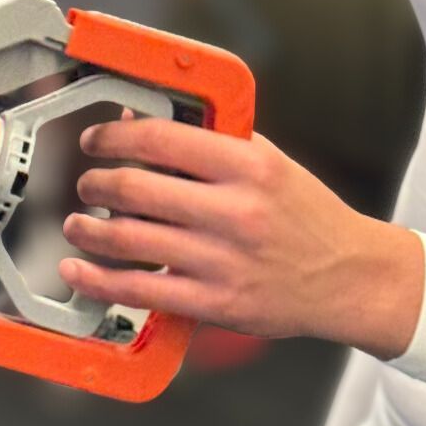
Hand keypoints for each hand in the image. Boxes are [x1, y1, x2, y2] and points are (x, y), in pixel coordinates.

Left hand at [59, 119, 423, 356]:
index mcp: (249, 166)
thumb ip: (211, 141)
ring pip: (130, 240)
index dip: (115, 136)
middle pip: (136, 189)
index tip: (97, 138)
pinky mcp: (215, 304)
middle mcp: (235, 211)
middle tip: (86, 181)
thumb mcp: (267, 161)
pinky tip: (80, 270)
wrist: (348, 276)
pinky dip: (98, 280)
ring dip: (88, 230)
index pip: (162, 139)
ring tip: (77, 222)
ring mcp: (223, 260)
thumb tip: (142, 122)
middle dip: (95, 182)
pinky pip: (140, 290)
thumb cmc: (306, 215)